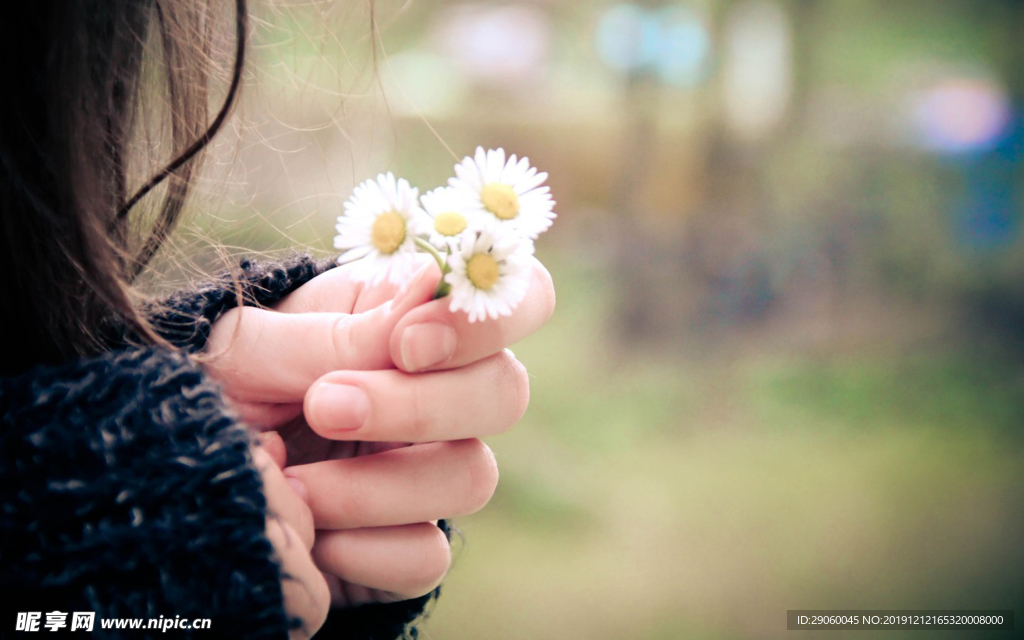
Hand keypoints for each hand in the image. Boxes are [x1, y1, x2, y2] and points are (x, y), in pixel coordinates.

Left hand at [205, 255, 554, 605]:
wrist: (180, 473)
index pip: (518, 298)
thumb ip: (337, 330)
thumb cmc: (222, 383)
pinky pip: (428, 556)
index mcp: (417, 321)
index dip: (483, 322)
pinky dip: (366, 550)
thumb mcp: (253, 343)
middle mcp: (443, 394)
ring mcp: (432, 472)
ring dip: (376, 485)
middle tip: (325, 407)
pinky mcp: (408, 544)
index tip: (404, 346)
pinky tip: (311, 535)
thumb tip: (425, 289)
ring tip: (292, 482)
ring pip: (473, 477)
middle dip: (418, 406)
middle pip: (506, 393)